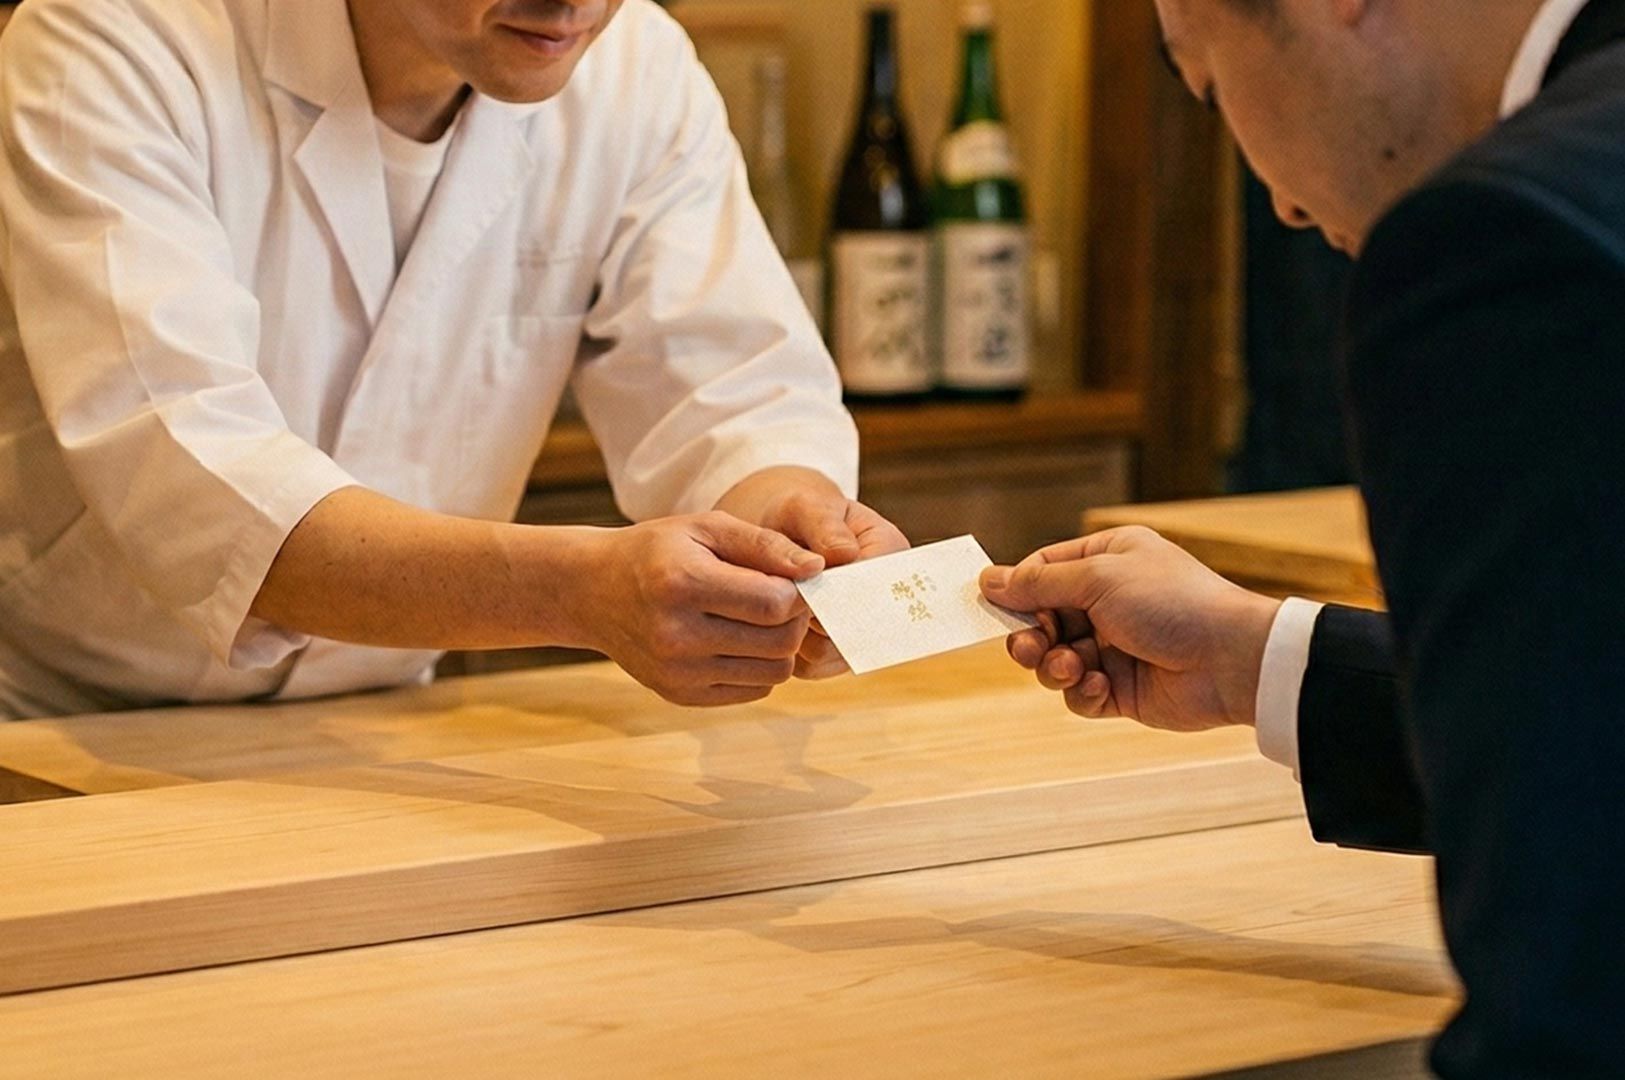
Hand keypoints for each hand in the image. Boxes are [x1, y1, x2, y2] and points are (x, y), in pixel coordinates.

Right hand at [565, 512, 823, 706]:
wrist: (592, 591)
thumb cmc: (657, 551)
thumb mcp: (707, 528)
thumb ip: (765, 545)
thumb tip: (817, 569)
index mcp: (684, 584)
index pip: (774, 602)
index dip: (798, 591)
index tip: (792, 579)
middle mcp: (677, 635)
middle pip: (780, 641)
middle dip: (794, 619)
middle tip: (782, 599)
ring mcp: (677, 672)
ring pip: (774, 672)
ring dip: (781, 646)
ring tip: (760, 619)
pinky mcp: (680, 696)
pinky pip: (753, 690)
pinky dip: (759, 667)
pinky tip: (739, 641)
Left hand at [714, 467, 909, 678]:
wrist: (779, 536)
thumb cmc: (796, 516)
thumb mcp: (806, 506)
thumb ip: (824, 525)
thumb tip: (845, 554)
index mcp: (892, 552)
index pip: (874, 584)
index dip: (837, 587)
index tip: (802, 578)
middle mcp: (886, 599)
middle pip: (856, 626)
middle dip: (815, 611)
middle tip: (782, 589)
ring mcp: (862, 631)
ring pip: (829, 651)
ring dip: (796, 630)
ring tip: (778, 599)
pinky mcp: (834, 657)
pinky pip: (810, 667)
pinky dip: (787, 648)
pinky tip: (776, 618)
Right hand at [979, 526, 1280, 731]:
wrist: (1231, 660)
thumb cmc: (1173, 603)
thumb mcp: (1098, 577)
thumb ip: (1039, 583)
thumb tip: (988, 580)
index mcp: (1107, 560)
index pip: (1043, 571)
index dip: (1017, 590)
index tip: (992, 607)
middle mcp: (1109, 601)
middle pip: (1042, 619)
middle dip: (1031, 636)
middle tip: (1030, 647)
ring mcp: (1115, 647)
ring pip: (1055, 660)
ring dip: (1054, 666)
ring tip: (1071, 667)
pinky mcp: (1122, 689)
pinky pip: (1079, 694)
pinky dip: (1081, 692)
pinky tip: (1099, 685)